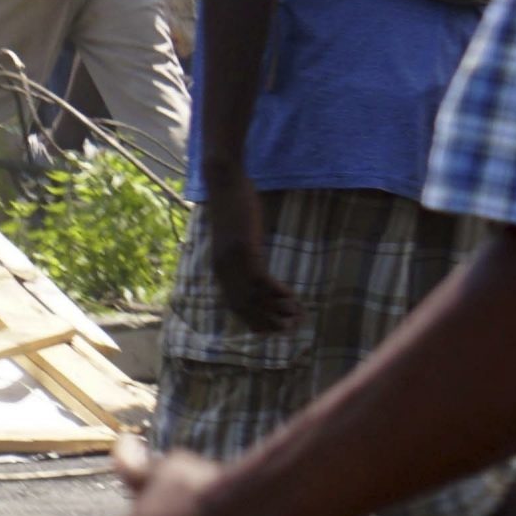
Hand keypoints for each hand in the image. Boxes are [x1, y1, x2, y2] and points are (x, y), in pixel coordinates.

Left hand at [200, 166, 297, 333]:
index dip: (253, 321)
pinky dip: (277, 293)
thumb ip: (241, 256)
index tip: (271, 331)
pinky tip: (293, 299)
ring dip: (277, 311)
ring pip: (254, 297)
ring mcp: (232, 261)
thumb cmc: (232, 208)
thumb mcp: (235, 238)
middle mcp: (222, 269)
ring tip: (297, 319)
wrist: (224, 183)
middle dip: (267, 322)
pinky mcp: (243, 250)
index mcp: (218, 269)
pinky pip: (261, 281)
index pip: (234, 306)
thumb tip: (253, 268)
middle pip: (244, 307)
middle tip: (290, 330)